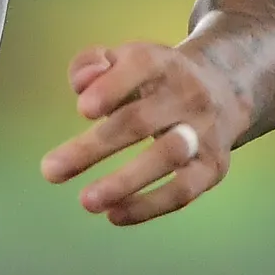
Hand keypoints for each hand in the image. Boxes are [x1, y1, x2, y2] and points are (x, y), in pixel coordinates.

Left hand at [39, 40, 247, 225]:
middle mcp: (188, 95)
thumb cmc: (153, 79)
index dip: (111, 88)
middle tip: (50, 171)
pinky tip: (114, 215)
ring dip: (125, 181)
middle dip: (94, 147)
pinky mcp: (212, 167)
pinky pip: (183, 191)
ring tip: (86, 201)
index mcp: (162, 63)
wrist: (224, 90)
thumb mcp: (124, 60)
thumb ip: (91, 64)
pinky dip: (149, 206)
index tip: (83, 110)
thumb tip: (81, 87)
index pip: (139, 67)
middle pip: (140, 121)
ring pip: (167, 156)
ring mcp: (203, 132)